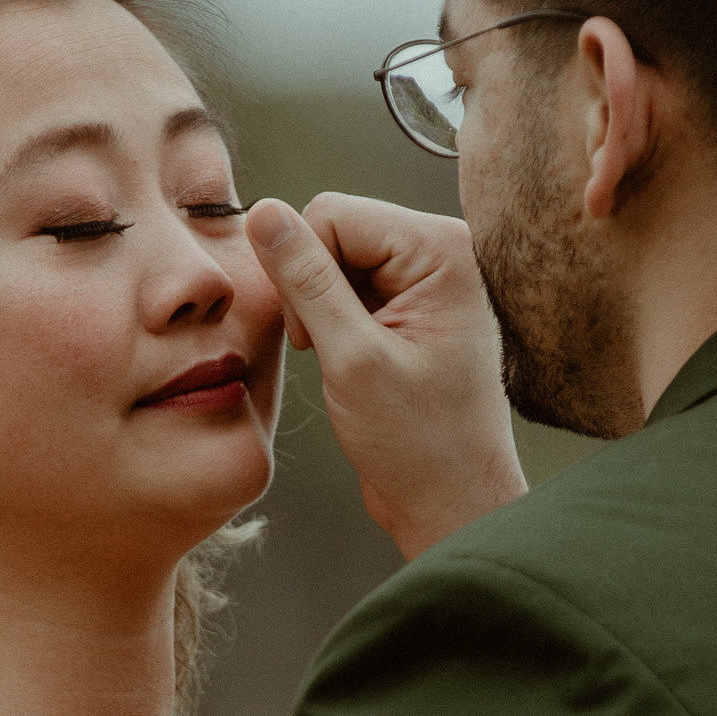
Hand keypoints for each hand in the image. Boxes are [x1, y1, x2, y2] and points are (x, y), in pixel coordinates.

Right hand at [246, 192, 526, 559]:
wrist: (451, 503)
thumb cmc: (421, 445)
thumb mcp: (352, 359)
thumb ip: (306, 280)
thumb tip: (264, 214)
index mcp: (442, 250)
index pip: (333, 212)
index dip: (302, 268)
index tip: (313, 336)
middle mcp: (440, 253)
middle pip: (333, 229)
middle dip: (311, 287)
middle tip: (327, 351)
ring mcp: (425, 280)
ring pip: (332, 259)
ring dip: (318, 309)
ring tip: (344, 362)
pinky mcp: (408, 307)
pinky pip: (345, 286)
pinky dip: (330, 322)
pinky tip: (348, 362)